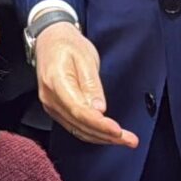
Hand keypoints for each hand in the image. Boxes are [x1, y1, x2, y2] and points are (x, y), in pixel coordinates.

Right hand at [32, 23, 134, 146]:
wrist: (49, 40)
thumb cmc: (67, 45)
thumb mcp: (85, 57)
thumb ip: (92, 84)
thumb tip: (99, 109)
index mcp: (56, 82)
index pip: (79, 111)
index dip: (100, 124)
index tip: (118, 131)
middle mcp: (50, 98)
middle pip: (80, 125)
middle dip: (106, 135)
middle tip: (131, 140)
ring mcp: (51, 106)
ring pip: (78, 130)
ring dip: (102, 138)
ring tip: (125, 140)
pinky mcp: (56, 109)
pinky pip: (75, 126)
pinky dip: (93, 133)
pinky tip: (108, 136)